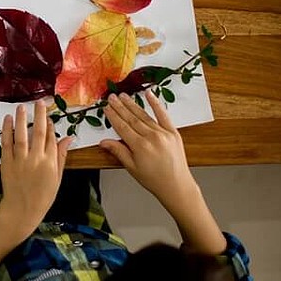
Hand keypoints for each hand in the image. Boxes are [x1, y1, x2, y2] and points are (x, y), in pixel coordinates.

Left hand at [0, 100, 73, 239]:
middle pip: (39, 132)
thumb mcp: (57, 178)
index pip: (52, 139)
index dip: (50, 126)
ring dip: (23, 119)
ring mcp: (20, 160)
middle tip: (40, 101)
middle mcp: (36, 159)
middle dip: (40, 115)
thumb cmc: (43, 196)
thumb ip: (61, 156)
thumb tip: (68, 138)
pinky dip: (7, 130)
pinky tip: (8, 119)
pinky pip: (7, 143)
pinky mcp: (7, 162)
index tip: (48, 115)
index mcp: (51, 163)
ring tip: (22, 106)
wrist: (22, 210)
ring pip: (22, 135)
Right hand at [100, 92, 198, 212]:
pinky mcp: (173, 133)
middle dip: (120, 107)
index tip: (106, 108)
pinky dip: (156, 104)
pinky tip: (149, 94)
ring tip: (123, 96)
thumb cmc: (154, 179)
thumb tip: (103, 142)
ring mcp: (163, 133)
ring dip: (132, 104)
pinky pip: (163, 115)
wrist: (177, 186)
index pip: (122, 127)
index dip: (113, 116)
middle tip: (111, 97)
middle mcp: (152, 137)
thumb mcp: (131, 167)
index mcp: (140, 146)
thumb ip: (118, 151)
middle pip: (131, 118)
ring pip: (144, 116)